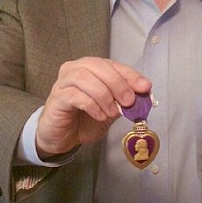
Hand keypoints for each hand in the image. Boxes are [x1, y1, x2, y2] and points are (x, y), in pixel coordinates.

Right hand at [35, 57, 150, 157]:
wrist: (63, 138)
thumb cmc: (85, 120)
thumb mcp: (111, 110)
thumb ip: (124, 100)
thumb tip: (144, 94)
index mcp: (90, 68)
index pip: (112, 64)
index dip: (130, 75)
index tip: (145, 87)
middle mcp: (74, 69)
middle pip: (98, 66)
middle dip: (117, 83)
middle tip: (129, 101)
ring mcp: (63, 83)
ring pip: (84, 77)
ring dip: (103, 95)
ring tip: (111, 112)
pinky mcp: (56, 98)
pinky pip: (74, 95)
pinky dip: (91, 105)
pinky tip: (99, 115)